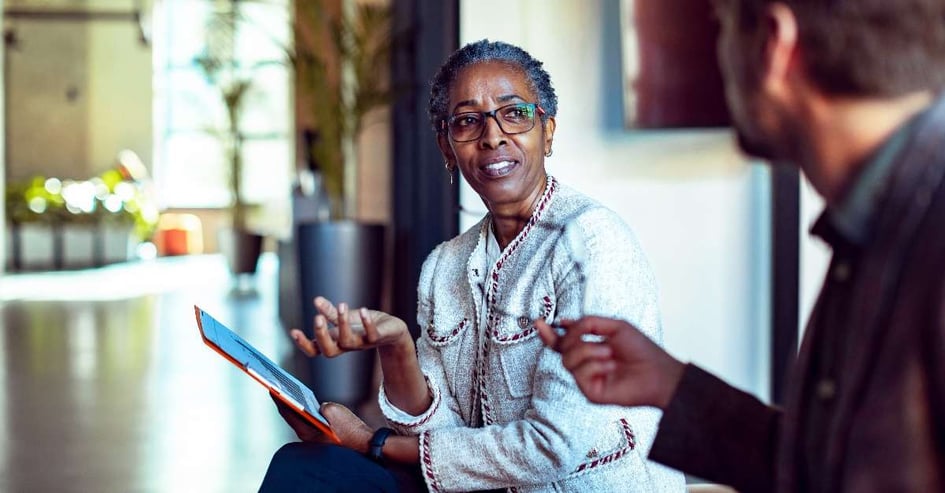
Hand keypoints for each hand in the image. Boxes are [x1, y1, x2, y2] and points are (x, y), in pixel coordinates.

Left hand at [271, 393, 372, 451]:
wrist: (367, 447)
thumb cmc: (351, 432)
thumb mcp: (334, 411)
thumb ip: (322, 405)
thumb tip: (320, 407)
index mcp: (307, 431)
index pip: (287, 411)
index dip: (277, 397)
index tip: (270, 386)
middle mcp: (308, 437)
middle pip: (292, 415)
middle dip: (285, 401)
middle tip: (279, 386)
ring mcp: (315, 439)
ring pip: (302, 420)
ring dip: (297, 407)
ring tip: (292, 392)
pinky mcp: (324, 438)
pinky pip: (312, 423)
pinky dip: (308, 413)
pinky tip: (310, 404)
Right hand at [289, 296, 409, 357]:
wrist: (392, 332)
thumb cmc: (365, 325)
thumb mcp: (346, 318)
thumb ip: (330, 312)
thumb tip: (316, 300)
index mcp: (336, 341)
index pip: (315, 349)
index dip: (304, 344)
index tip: (293, 331)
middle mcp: (346, 345)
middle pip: (328, 350)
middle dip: (321, 335)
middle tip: (317, 318)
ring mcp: (362, 343)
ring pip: (348, 342)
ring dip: (343, 323)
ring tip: (342, 305)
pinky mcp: (378, 338)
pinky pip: (372, 335)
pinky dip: (367, 323)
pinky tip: (364, 310)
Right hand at [536, 316, 684, 408]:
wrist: (658, 372)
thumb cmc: (641, 350)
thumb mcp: (615, 326)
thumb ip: (589, 323)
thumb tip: (565, 323)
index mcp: (590, 348)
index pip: (563, 342)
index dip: (550, 334)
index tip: (539, 322)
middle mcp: (586, 364)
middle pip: (562, 349)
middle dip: (574, 338)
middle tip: (592, 336)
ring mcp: (587, 379)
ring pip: (567, 360)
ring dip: (588, 351)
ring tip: (609, 353)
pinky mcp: (590, 392)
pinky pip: (579, 373)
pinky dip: (595, 365)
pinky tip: (610, 367)